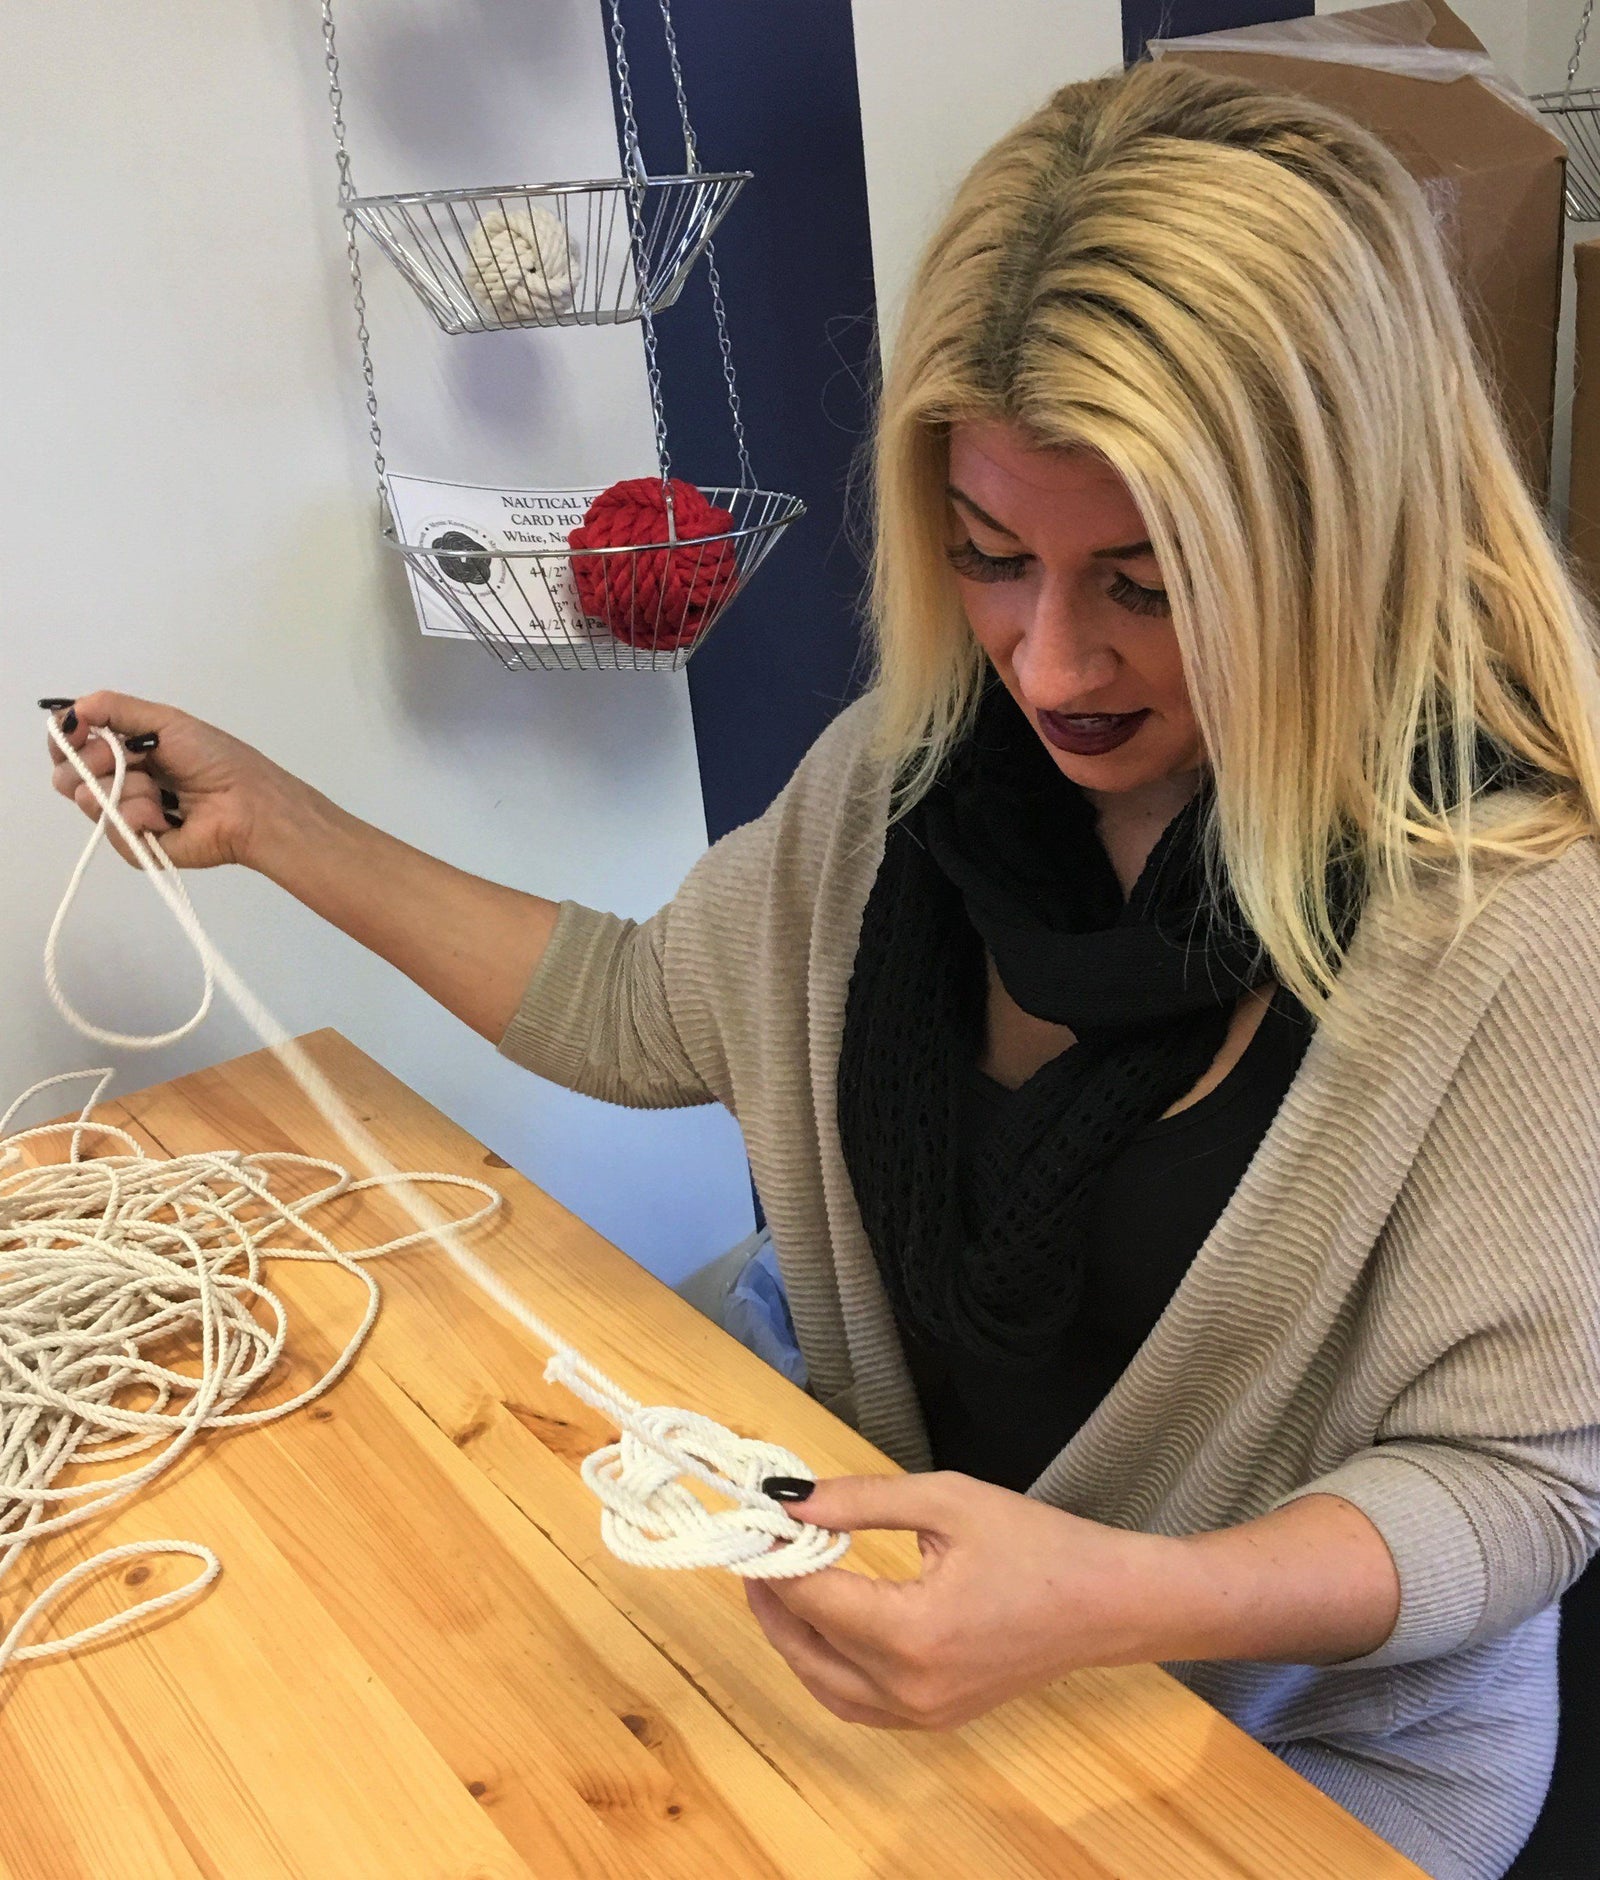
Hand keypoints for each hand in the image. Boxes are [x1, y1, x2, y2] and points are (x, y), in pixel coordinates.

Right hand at [44, 690, 312, 871]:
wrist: (248, 804)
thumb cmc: (214, 759)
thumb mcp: (166, 721)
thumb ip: (114, 709)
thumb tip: (68, 711)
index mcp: (126, 752)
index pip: (72, 747)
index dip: (64, 740)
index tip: (75, 731)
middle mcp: (120, 784)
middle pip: (68, 777)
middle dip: (88, 762)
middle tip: (125, 760)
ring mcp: (127, 817)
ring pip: (87, 801)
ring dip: (121, 788)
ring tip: (156, 791)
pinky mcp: (138, 847)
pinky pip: (112, 831)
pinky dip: (136, 816)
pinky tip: (163, 816)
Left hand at [744, 1471, 1174, 1729]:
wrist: (1105, 1603)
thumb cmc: (1033, 1542)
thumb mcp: (947, 1500)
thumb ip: (859, 1500)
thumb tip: (787, 1497)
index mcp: (912, 1631)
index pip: (813, 1596)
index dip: (774, 1556)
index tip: (754, 1517)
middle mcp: (908, 1686)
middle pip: (804, 1647)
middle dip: (769, 1596)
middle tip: (755, 1547)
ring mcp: (921, 1714)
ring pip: (822, 1684)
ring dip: (790, 1635)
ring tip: (777, 1580)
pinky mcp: (933, 1720)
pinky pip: (855, 1704)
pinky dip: (824, 1667)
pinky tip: (820, 1624)